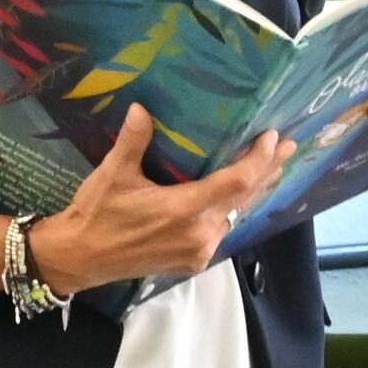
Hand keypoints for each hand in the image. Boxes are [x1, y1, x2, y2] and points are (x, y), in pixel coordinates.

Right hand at [25, 106, 293, 294]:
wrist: (80, 258)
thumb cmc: (96, 214)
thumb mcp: (113, 173)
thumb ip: (133, 141)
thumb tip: (141, 107)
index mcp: (183, 210)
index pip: (235, 182)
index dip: (258, 160)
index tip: (272, 138)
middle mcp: (199, 234)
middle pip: (243, 198)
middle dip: (267, 171)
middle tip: (287, 146)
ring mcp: (198, 251)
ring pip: (235, 215)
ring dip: (253, 190)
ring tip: (272, 167)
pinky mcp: (193, 261)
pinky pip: (222, 230)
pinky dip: (234, 209)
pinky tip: (241, 195)